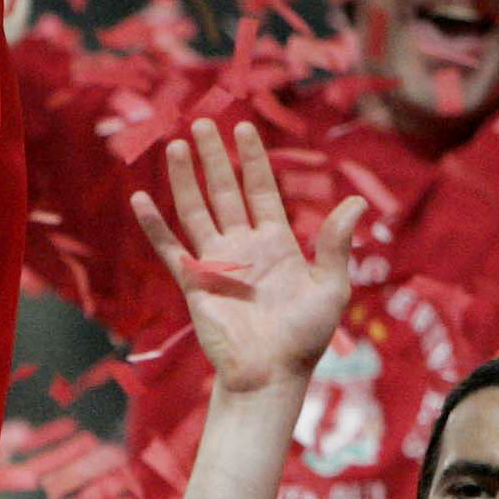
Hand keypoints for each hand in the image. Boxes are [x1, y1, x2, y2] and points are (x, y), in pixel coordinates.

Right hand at [128, 121, 362, 400]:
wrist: (270, 374)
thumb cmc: (305, 337)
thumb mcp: (331, 287)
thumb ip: (337, 244)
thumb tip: (357, 203)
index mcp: (277, 242)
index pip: (261, 189)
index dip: (252, 159)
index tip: (243, 129)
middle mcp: (243, 246)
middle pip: (225, 191)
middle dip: (215, 158)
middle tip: (203, 123)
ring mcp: (216, 262)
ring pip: (196, 210)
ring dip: (185, 179)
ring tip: (176, 145)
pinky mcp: (193, 282)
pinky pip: (170, 248)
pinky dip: (154, 225)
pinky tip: (141, 199)